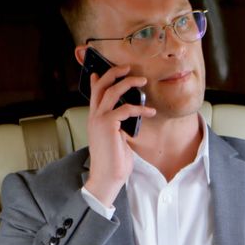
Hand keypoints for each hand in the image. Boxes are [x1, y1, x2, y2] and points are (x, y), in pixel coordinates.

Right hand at [83, 64, 155, 205]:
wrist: (107, 177)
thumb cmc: (114, 161)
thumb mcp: (117, 137)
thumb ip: (118, 124)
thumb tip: (127, 114)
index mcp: (95, 118)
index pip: (94, 93)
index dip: (99, 80)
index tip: (101, 70)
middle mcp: (94, 116)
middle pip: (101, 86)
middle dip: (114, 73)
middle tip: (128, 67)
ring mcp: (99, 119)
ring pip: (112, 91)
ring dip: (128, 82)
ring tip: (142, 80)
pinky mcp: (107, 125)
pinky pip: (126, 109)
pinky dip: (140, 108)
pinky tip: (150, 112)